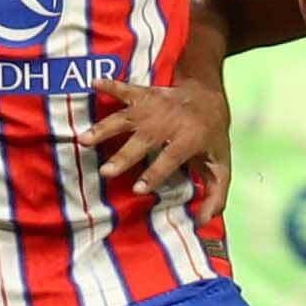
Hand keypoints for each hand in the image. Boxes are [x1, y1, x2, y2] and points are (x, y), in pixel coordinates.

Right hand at [75, 76, 229, 208]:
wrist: (209, 97)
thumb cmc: (212, 138)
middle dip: (124, 156)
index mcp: (189, 139)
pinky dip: (110, 85)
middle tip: (105, 172)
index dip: (155, 173)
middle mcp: (169, 122)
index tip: (138, 189)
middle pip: (143, 140)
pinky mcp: (144, 95)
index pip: (170, 158)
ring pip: (126, 118)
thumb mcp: (221, 167)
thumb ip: (216, 196)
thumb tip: (203, 221)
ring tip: (83, 139)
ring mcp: (154, 108)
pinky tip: (94, 84)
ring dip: (104, 128)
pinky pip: (126, 89)